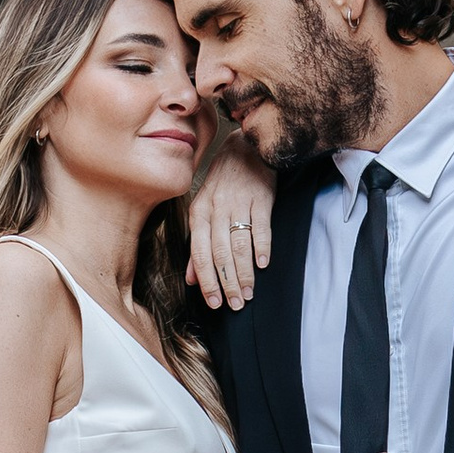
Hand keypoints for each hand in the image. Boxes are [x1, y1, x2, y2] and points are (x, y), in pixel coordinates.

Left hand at [186, 135, 274, 309]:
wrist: (244, 147)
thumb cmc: (223, 182)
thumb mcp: (204, 208)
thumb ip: (198, 244)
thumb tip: (190, 279)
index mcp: (198, 213)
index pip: (200, 254)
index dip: (206, 281)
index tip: (214, 303)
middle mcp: (216, 208)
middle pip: (220, 254)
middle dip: (227, 283)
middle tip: (235, 304)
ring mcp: (238, 202)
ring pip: (239, 245)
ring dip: (245, 273)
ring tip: (249, 293)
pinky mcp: (260, 197)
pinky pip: (261, 227)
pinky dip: (262, 247)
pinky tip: (263, 264)